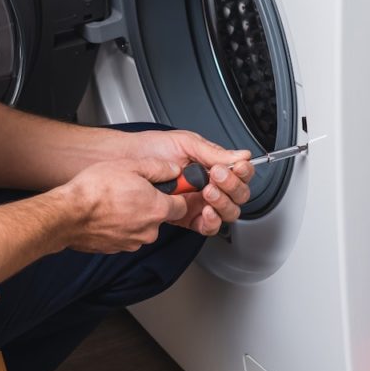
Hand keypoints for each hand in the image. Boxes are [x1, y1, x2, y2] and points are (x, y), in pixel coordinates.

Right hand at [63, 161, 187, 253]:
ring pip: (142, 227)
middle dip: (151, 204)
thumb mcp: (130, 166)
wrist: (68, 214)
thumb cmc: (95, 190)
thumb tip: (173, 170)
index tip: (165, 187)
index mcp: (158, 209)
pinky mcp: (117, 248)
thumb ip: (158, 168)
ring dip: (134, 216)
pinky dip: (120, 226)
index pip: (182, 205)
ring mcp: (133, 242)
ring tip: (115, 201)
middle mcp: (149, 230)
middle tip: (132, 190)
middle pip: (160, 216)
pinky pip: (126, 235)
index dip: (174, 194)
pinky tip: (107, 213)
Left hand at [118, 129, 253, 236]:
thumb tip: (241, 156)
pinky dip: (212, 220)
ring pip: (227, 212)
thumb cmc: (151, 149)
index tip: (238, 167)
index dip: (243, 173)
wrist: (126, 161)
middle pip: (238, 196)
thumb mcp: (186, 143)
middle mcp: (209, 186)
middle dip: (232, 187)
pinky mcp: (187, 218)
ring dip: (223, 202)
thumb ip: (214, 152)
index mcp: (212, 166)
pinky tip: (206, 210)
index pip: (239, 174)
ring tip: (208, 191)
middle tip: (218, 176)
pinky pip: (208, 227)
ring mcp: (199, 203)